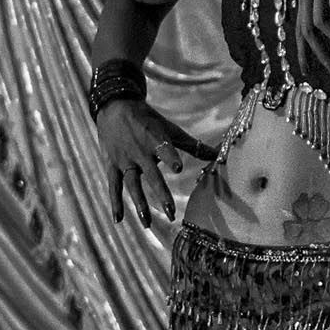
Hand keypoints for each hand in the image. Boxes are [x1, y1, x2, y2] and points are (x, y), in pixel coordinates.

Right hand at [96, 99, 213, 228]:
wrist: (115, 107)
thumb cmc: (148, 120)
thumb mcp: (169, 129)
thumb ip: (192, 145)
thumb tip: (218, 154)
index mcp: (156, 140)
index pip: (164, 150)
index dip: (170, 158)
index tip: (177, 168)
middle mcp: (140, 152)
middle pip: (151, 176)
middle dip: (161, 195)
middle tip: (171, 213)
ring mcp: (124, 160)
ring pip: (131, 185)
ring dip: (139, 204)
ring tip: (147, 223)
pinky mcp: (111, 165)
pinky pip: (113, 186)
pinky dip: (114, 202)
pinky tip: (117, 219)